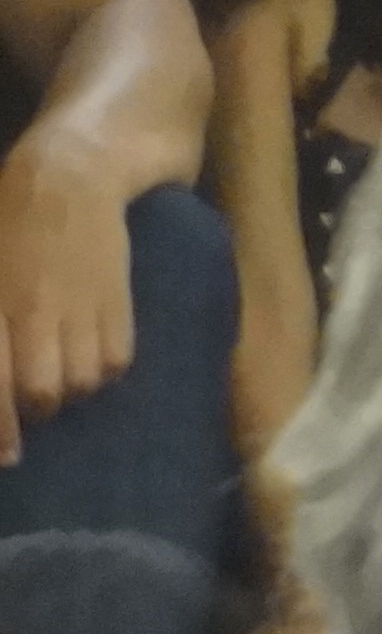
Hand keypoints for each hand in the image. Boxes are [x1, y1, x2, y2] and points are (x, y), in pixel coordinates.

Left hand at [0, 137, 141, 468]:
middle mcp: (35, 310)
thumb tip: (3, 378)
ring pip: (82, 382)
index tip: (7, 457)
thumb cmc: (8, 217)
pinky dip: (103, 368)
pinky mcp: (117, 306)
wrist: (71, 176)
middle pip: (44, 392)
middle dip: (37, 408)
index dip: (0, 426)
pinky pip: (116, 362)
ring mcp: (81, 309)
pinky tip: (91, 353)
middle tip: (32, 403)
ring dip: (71, 388)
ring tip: (62, 372)